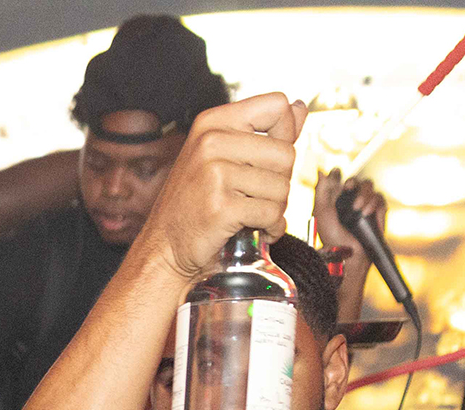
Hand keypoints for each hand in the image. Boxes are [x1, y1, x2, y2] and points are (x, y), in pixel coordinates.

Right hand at [140, 92, 308, 282]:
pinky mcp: (221, 207)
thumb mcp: (222, 155)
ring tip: (250, 214)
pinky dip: (270, 228)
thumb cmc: (195, 203)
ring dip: (275, 208)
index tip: (268, 159)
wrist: (164, 248)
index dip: (286, 133)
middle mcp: (211, 142)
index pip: (277, 106)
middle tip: (256, 196)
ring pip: (282, 187)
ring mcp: (214, 174)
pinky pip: (272, 213)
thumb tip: (300, 106)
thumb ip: (264, 130)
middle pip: (286, 153)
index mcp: (212, 122)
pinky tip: (254, 230)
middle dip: (280, 181)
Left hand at [314, 169, 386, 256]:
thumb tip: (321, 170)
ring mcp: (365, 206)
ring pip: (370, 186)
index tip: (337, 175)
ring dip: (363, 194)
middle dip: (354, 182)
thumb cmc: (330, 236)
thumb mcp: (321, 212)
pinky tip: (366, 212)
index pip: (340, 178)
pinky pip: (380, 198)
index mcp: (336, 199)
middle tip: (348, 188)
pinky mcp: (377, 213)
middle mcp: (350, 200)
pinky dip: (374, 203)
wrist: (347, 254)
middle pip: (358, 179)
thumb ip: (321, 190)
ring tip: (357, 209)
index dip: (340, 174)